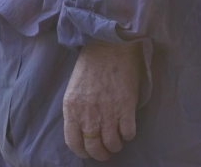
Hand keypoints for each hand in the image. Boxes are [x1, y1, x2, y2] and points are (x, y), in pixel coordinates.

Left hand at [63, 42, 141, 161]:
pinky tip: (128, 128)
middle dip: (101, 154)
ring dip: (116, 145)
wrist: (109, 46)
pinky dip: (128, 135)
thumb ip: (78, 110)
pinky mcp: (126, 107)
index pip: (73, 142)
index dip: (82, 151)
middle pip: (94, 147)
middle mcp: (88, 114)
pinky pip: (128, 133)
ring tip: (118, 140)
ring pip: (112, 144)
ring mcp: (108, 112)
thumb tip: (85, 129)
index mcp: (71, 108)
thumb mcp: (75, 89)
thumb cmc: (91, 64)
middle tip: (106, 151)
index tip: (89, 151)